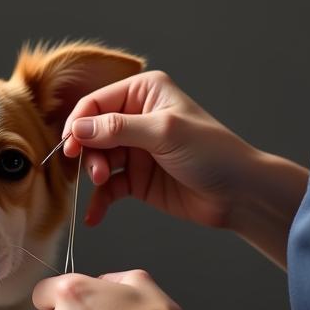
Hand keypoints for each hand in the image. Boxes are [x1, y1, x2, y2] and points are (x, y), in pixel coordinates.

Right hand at [60, 70, 256, 228]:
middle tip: (96, 171)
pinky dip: (99, 201)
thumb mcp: (164, 133)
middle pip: (92, 131)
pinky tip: (93, 217)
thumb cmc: (212, 153)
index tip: (70, 146)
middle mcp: (136, 117)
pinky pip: (108, 188)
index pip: (96, 103)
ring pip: (97, 159)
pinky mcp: (136, 178)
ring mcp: (136, 149)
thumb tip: (78, 128)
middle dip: (89, 151)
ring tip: (104, 184)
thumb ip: (118, 128)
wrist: (240, 194)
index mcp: (143, 93)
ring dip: (95, 173)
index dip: (79, 123)